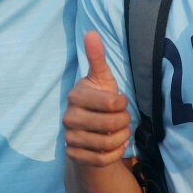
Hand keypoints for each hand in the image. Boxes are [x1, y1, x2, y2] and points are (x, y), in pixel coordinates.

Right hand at [64, 32, 132, 166]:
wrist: (89, 130)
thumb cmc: (99, 99)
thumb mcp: (101, 78)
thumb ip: (97, 57)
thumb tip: (91, 33)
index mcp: (76, 95)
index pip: (112, 103)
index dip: (123, 103)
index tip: (121, 101)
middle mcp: (68, 117)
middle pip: (111, 125)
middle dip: (124, 122)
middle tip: (122, 118)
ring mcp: (69, 138)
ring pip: (107, 143)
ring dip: (121, 138)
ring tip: (120, 132)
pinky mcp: (74, 156)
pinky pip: (102, 160)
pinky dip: (115, 153)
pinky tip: (116, 145)